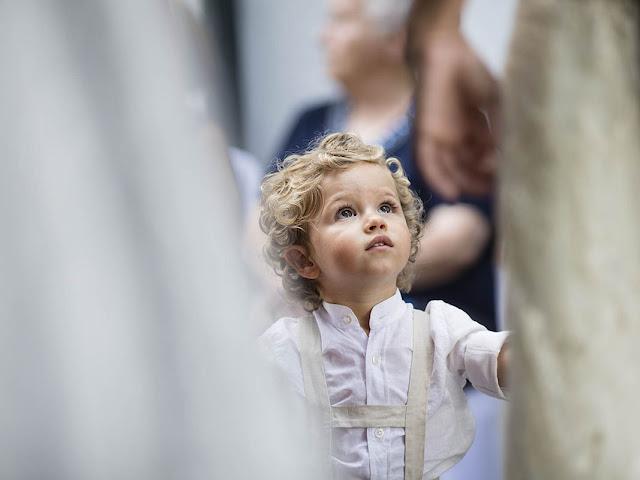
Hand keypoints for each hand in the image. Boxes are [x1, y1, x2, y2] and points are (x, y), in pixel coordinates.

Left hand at [416, 30, 499, 199]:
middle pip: (466, 168)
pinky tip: (452, 192)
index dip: (493, 172)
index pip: (483, 159)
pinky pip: (428, 161)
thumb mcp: (497, 103)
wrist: (449, 50)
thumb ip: (500, 130)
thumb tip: (504, 159)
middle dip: (479, 181)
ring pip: (448, 168)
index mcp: (473, 129)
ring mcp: (439, 136)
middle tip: (494, 191)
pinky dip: (438, 179)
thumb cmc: (474, 72)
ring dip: (463, 183)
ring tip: (478, 193)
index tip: (507, 181)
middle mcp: (455, 137)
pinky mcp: (424, 134)